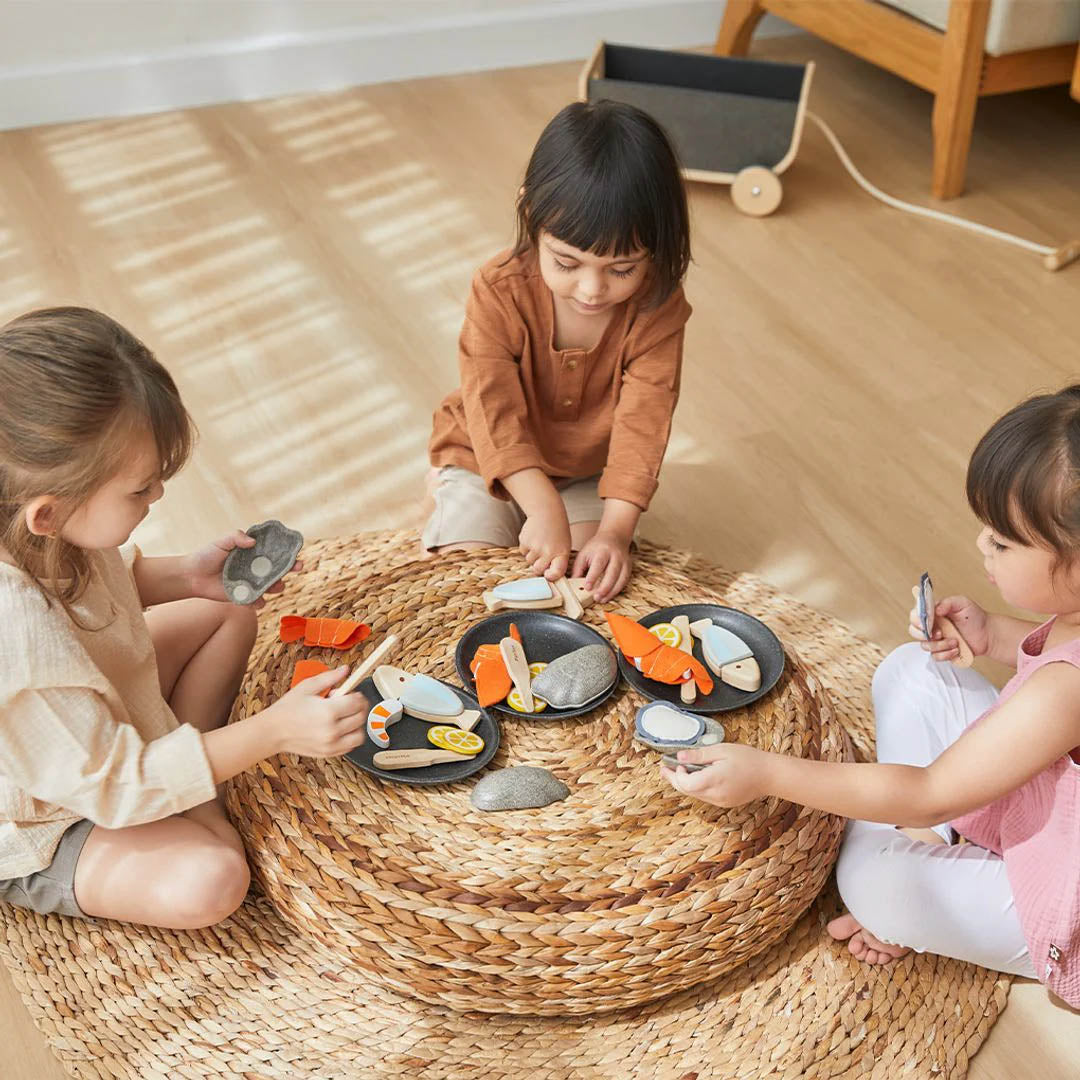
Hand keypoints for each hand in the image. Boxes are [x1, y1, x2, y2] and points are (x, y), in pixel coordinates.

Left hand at [186, 530, 301, 609]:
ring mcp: (252, 583)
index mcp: (253, 554)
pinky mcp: (244, 597)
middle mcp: (256, 569)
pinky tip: (257, 600)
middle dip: (290, 569)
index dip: (287, 552)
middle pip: (279, 570)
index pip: (274, 552)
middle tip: (297, 567)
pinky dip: (259, 602)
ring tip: (275, 586)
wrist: (192, 576)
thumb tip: (253, 541)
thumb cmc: (207, 555)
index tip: (296, 551)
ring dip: (277, 587)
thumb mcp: (221, 542)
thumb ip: (236, 537)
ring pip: (272, 587)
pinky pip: (257, 601)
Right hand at [265, 667, 368, 757]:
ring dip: (357, 724)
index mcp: (328, 711)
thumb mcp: (307, 687)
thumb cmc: (287, 709)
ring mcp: (331, 744)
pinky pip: (350, 746)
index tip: (352, 692)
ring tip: (345, 717)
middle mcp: (332, 730)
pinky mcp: (329, 753)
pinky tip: (340, 728)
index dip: (357, 695)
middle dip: (358, 707)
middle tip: (347, 703)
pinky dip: (350, 737)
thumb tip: (346, 670)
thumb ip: (329, 678)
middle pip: (361, 717)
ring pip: (359, 735)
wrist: (273, 731)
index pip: (357, 702)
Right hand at [518, 507, 571, 580]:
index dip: (551, 576)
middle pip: (538, 570)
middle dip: (539, 566)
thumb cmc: (557, 530)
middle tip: (542, 556)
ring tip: (539, 543)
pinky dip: (526, 548)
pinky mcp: (524, 541)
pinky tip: (533, 538)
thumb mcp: (564, 545)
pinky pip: (522, 552)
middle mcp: (548, 551)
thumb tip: (547, 575)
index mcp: (561, 552)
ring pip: (529, 561)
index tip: (548, 574)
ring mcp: (535, 546)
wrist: (547, 511)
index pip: (556, 573)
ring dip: (532, 555)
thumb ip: (557, 560)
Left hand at [572, 530, 632, 602]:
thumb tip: (572, 584)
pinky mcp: (629, 567)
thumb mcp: (584, 554)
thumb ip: (578, 569)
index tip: (587, 587)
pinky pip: (624, 581)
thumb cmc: (597, 547)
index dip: (593, 577)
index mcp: (602, 550)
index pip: (598, 564)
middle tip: (596, 597)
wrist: (615, 537)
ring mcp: (624, 561)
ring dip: (612, 591)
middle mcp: (615, 555)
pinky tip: (609, 596)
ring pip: (621, 578)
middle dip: (604, 587)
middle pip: (612, 573)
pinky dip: (617, 590)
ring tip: (602, 599)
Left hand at [660, 743, 771, 806]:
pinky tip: (696, 777)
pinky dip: (697, 787)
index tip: (677, 763)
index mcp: (715, 780)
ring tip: (677, 771)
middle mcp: (716, 795)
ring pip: (695, 794)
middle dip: (674, 780)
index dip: (677, 774)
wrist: (770, 775)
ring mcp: (721, 801)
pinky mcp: (725, 803)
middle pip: (687, 791)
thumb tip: (679, 757)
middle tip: (664, 770)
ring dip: (684, 784)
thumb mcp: (722, 750)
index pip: (686, 784)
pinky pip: (705, 796)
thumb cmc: (749, 759)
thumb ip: (699, 754)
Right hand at [908, 594, 988, 660]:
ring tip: (955, 641)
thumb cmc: (976, 617)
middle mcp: (932, 626)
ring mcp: (936, 640)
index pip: (915, 615)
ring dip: (940, 645)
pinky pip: (935, 656)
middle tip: (939, 633)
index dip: (917, 619)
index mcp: (933, 613)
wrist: (989, 634)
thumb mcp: (962, 603)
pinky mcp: (942, 652)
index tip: (926, 623)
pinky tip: (957, 649)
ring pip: (925, 646)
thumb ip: (947, 602)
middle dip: (924, 634)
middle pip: (913, 631)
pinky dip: (946, 654)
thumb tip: (934, 609)